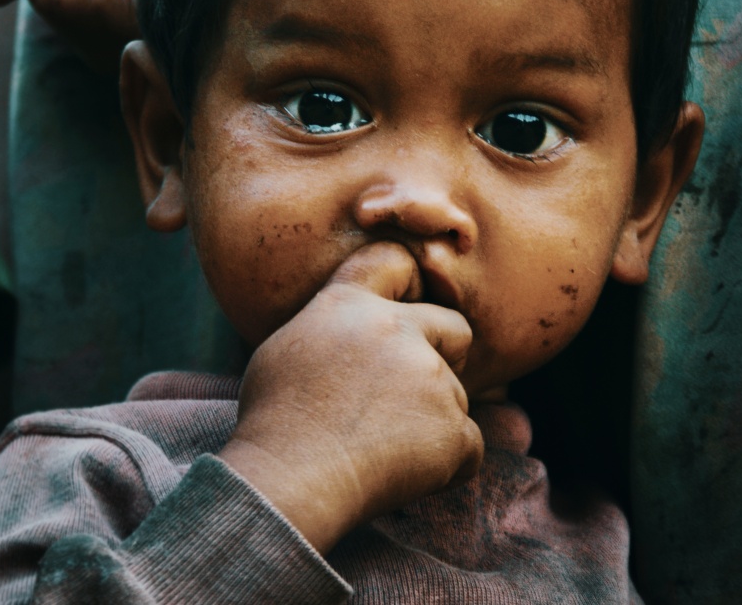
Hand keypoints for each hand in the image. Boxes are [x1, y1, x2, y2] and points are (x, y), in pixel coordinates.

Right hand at [219, 243, 483, 553]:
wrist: (288, 478)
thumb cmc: (274, 420)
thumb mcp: (284, 347)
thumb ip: (330, 327)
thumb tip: (350, 334)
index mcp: (352, 304)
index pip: (398, 263)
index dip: (411, 287)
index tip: (405, 315)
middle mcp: (397, 329)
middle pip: (455, 329)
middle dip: (447, 355)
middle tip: (411, 393)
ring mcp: (431, 376)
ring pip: (456, 396)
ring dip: (434, 420)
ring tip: (380, 447)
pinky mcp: (453, 427)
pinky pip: (467, 445)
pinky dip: (445, 463)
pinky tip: (401, 472)